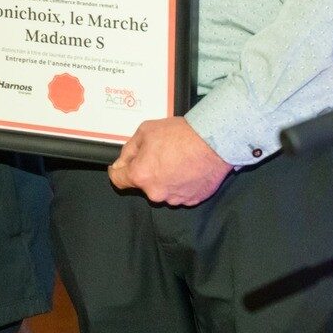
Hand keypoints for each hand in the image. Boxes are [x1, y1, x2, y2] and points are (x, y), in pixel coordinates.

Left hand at [108, 116, 229, 204]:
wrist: (214, 142)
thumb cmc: (180, 135)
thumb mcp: (145, 132)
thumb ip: (129, 150)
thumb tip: (123, 161)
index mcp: (141, 176)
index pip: (118, 180)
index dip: (118, 171)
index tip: (122, 166)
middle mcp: (156, 192)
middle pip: (143, 184)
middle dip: (147, 171)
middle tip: (159, 155)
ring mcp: (176, 199)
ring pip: (163, 189)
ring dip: (165, 179)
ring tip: (176, 161)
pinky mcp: (193, 200)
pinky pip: (180, 193)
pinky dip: (181, 184)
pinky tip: (187, 169)